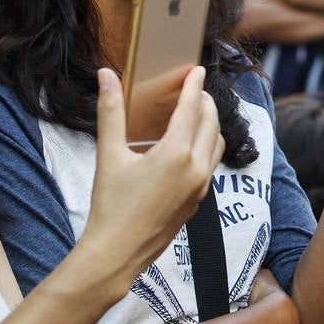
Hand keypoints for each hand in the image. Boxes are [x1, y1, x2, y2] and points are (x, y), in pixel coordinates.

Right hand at [80, 67, 219, 280]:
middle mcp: (196, 168)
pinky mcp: (198, 200)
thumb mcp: (109, 155)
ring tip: (196, 113)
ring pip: (217, 144)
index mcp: (176, 153)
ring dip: (210, 124)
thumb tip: (106, 75)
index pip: (191, 108)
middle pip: (211, 123)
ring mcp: (201, 186)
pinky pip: (211, 164)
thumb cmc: (111, 205)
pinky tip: (189, 146)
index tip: (198, 70)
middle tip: (195, 89)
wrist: (118, 253)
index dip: (194, 86)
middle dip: (205, 102)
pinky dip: (207, 145)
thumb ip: (111, 111)